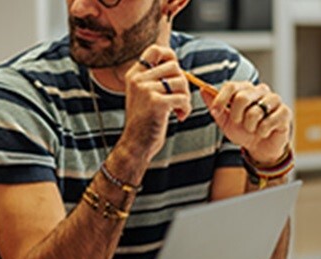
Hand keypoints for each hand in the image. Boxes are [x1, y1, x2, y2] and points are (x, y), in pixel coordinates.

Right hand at [116, 45, 192, 163]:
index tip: (175, 73)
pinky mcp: (156, 103)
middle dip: (183, 83)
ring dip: (186, 98)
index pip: (155, 50)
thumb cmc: (145, 121)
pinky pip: (183, 98)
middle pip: (174, 67)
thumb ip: (155, 78)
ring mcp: (146, 90)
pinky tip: (180, 117)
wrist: (136, 145)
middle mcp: (138, 79)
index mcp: (134, 74)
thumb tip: (176, 64)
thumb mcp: (143, 94)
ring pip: (181, 83)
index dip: (170, 56)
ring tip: (179, 110)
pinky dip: (186, 109)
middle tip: (180, 98)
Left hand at [203, 82, 292, 163]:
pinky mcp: (285, 112)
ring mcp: (274, 100)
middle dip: (236, 115)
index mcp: (245, 90)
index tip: (215, 111)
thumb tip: (203, 89)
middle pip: (242, 97)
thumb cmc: (243, 131)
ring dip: (249, 126)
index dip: (221, 99)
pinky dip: (262, 131)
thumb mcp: (225, 121)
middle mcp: (260, 91)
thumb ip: (215, 106)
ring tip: (252, 129)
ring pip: (256, 111)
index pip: (232, 86)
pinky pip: (269, 121)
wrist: (259, 148)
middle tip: (238, 123)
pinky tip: (264, 132)